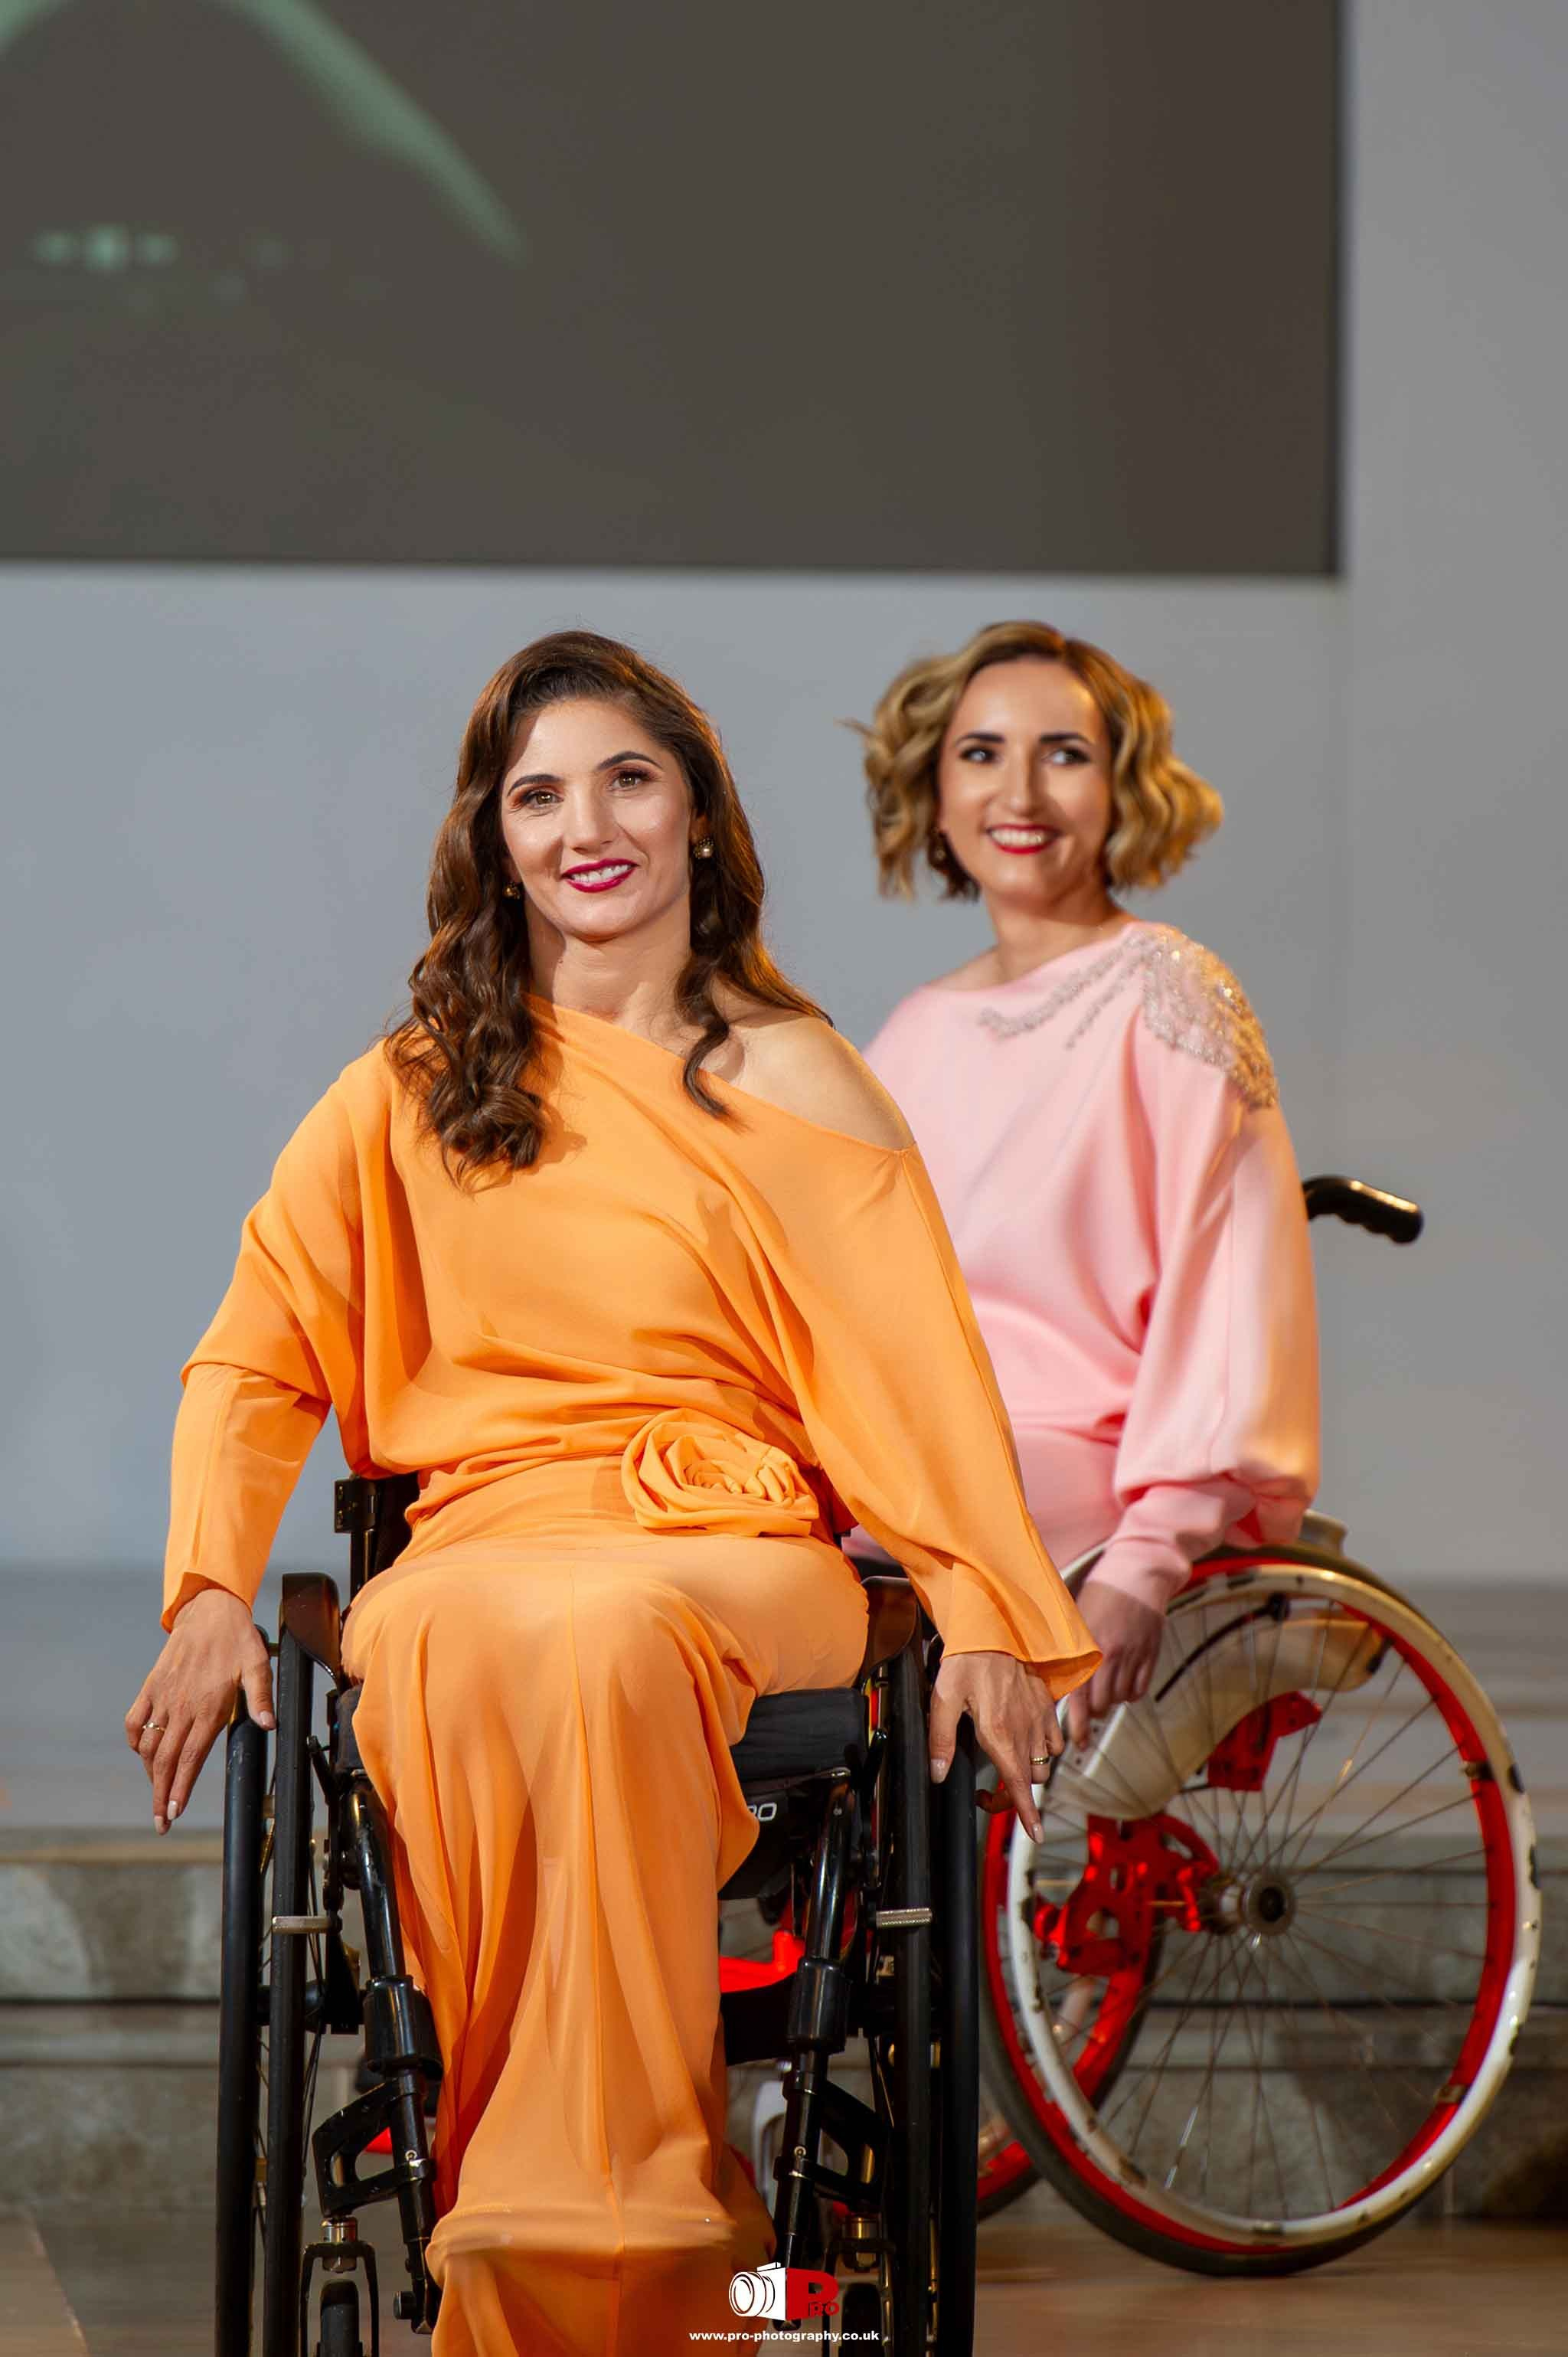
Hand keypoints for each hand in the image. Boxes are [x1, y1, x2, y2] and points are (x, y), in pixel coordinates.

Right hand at [124, 1589, 273, 1833]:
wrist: (209, 1610)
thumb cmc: (238, 1641)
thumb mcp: (259, 1667)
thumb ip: (261, 1699)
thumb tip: (269, 1726)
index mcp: (209, 1707)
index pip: (191, 1758)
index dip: (181, 1788)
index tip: (173, 1812)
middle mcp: (182, 1707)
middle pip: (167, 1761)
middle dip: (161, 1795)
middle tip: (160, 1823)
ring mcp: (163, 1697)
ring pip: (150, 1746)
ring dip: (150, 1775)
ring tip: (155, 1796)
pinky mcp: (151, 1687)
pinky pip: (136, 1721)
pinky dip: (137, 1742)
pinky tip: (144, 1755)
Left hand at [929, 1649, 1063, 1841]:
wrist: (995, 1628)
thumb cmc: (967, 1660)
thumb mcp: (944, 1698)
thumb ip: (941, 1739)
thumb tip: (938, 1773)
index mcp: (998, 1734)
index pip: (1019, 1785)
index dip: (1027, 1815)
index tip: (1036, 1835)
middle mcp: (1024, 1731)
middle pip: (1029, 1781)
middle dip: (1013, 1796)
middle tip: (989, 1793)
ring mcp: (1039, 1719)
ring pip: (1043, 1764)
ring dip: (1028, 1774)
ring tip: (1008, 1768)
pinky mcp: (1046, 1706)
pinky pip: (1055, 1741)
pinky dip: (1046, 1751)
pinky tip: (1029, 1743)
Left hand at [1065, 1578, 1165, 1749]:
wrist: (1139, 1572)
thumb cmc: (1100, 1591)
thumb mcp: (1075, 1616)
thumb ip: (1066, 1647)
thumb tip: (1048, 1675)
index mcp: (1087, 1646)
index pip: (1078, 1695)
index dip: (1077, 1725)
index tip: (1076, 1743)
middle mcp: (1111, 1655)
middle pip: (1100, 1704)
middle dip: (1092, 1714)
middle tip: (1087, 1714)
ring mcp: (1133, 1656)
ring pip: (1120, 1699)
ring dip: (1110, 1703)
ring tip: (1104, 1693)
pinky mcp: (1150, 1655)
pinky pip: (1138, 1690)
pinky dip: (1129, 1694)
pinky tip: (1123, 1685)